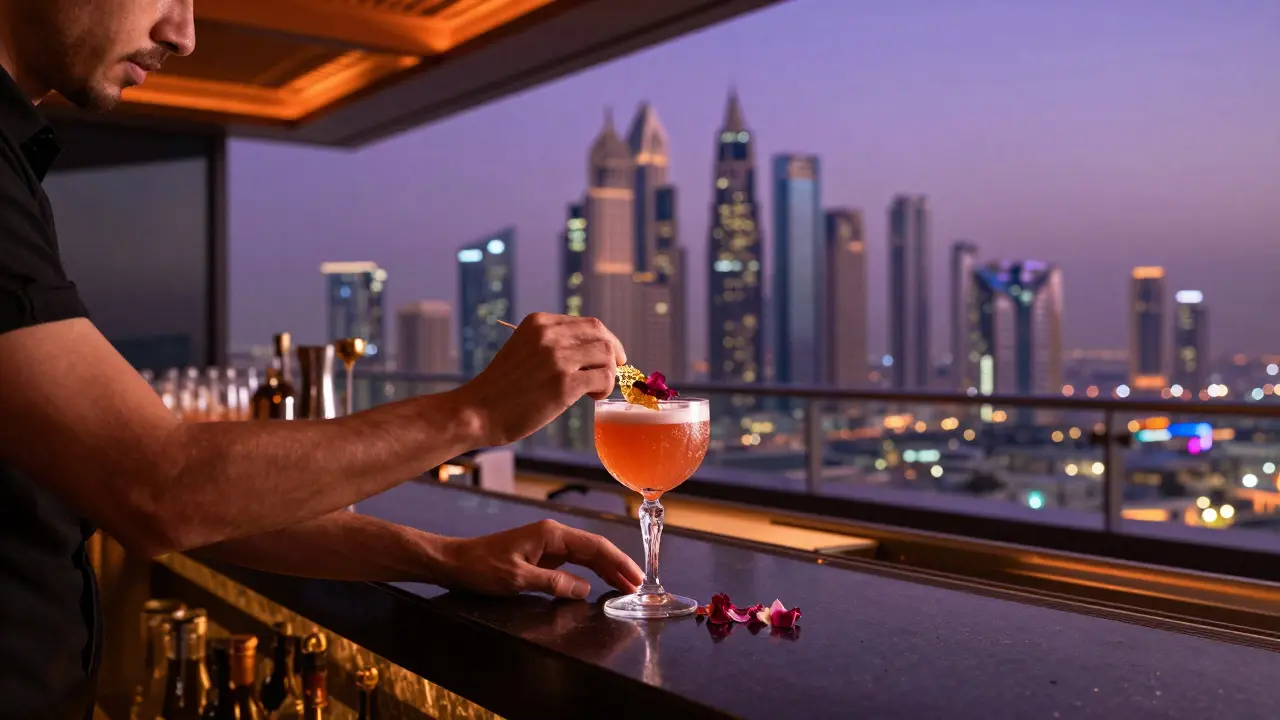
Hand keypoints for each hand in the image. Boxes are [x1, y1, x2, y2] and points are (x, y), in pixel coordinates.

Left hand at [437, 519, 642, 599]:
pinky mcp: (541, 556)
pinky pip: (573, 563)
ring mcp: (547, 545)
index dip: (618, 562)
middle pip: (595, 549)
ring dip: (606, 570)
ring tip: (626, 587)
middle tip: (638, 586)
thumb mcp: (518, 579)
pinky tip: (599, 584)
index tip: (636, 577)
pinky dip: (589, 572)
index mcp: (551, 534)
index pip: (594, 546)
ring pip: (586, 556)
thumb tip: (585, 589)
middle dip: (618, 566)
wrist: (455, 562)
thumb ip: (553, 583)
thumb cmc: (481, 567)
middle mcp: (553, 535)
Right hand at [457, 313, 626, 445]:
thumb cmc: (500, 389)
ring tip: (594, 390)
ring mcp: (558, 358)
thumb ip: (550, 345)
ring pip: (606, 355)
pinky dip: (605, 388)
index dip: (605, 340)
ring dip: (609, 373)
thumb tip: (588, 352)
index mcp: (539, 323)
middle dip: (614, 353)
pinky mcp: (564, 384)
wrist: (476, 411)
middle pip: (602, 335)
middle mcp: (549, 335)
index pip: (588, 323)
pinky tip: (592, 398)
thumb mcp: (522, 350)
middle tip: (613, 371)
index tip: (609, 356)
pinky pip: (604, 378)